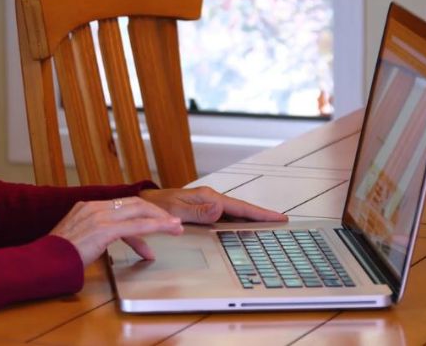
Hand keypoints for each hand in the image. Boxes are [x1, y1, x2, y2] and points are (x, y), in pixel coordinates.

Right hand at [50, 196, 183, 266]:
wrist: (44, 262)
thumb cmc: (59, 256)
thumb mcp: (79, 239)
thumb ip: (96, 235)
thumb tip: (111, 242)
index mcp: (87, 206)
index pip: (122, 205)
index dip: (142, 213)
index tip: (154, 223)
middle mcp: (94, 207)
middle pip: (134, 203)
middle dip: (156, 213)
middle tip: (172, 223)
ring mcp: (99, 216)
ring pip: (139, 211)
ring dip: (161, 219)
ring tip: (175, 228)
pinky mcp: (104, 229)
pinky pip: (136, 225)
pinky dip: (155, 227)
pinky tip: (166, 230)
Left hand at [139, 186, 287, 223]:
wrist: (144, 204)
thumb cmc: (157, 208)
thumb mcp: (177, 211)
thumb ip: (199, 212)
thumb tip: (221, 210)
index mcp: (208, 198)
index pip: (240, 207)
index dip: (260, 214)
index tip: (279, 217)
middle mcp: (210, 199)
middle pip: (242, 209)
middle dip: (262, 215)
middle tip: (281, 222)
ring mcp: (208, 204)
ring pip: (235, 213)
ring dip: (252, 218)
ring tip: (270, 225)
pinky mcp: (204, 209)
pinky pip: (226, 216)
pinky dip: (239, 220)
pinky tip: (245, 227)